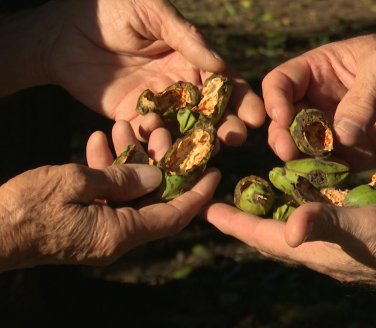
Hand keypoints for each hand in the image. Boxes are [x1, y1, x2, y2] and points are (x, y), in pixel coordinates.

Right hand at [0, 121, 219, 271]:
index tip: (216, 171)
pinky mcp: (87, 221)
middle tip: (160, 130)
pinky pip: (108, 195)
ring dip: (130, 159)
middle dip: (161, 163)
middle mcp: (118, 235)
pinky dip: (108, 169)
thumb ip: (120, 178)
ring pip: (130, 192)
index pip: (174, 215)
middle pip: (154, 199)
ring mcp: (102, 229)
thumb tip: (157, 174)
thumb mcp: (74, 183)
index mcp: (121, 232)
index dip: (198, 194)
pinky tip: (103, 138)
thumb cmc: (26, 208)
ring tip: (125, 125)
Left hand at [42, 0, 264, 142]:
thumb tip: (222, 66)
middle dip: (226, 125)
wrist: (65, 28)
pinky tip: (170, 148)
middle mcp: (178, 87)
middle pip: (209, 113)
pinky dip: (160, 143)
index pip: (224, 84)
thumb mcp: (154, 12)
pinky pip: (150, 136)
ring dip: (199, 141)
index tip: (257, 116)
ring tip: (212, 149)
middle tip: (238, 136)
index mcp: (191, 60)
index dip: (242, 100)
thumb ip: (188, 38)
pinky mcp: (131, 120)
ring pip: (184, 129)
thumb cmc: (113, 8)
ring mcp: (156, 106)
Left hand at [205, 202, 375, 297]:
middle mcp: (312, 245)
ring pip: (287, 222)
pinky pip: (309, 214)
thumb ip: (325, 225)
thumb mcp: (359, 228)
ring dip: (267, 208)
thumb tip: (287, 231)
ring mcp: (327, 238)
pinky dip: (296, 201)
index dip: (232, 222)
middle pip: (266, 232)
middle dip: (243, 217)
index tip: (206, 209)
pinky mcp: (343, 228)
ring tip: (252, 189)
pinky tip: (295, 185)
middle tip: (223, 199)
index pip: (258, 236)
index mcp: (308, 248)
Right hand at [263, 29, 375, 170]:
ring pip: (302, 148)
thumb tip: (342, 135)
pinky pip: (329, 167)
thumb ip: (363, 100)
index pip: (281, 83)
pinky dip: (324, 176)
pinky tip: (325, 182)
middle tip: (288, 151)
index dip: (274, 99)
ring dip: (299, 160)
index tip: (283, 116)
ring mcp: (334, 129)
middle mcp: (319, 101)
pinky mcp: (352, 154)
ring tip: (305, 168)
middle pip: (284, 120)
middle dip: (281, 136)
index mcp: (319, 71)